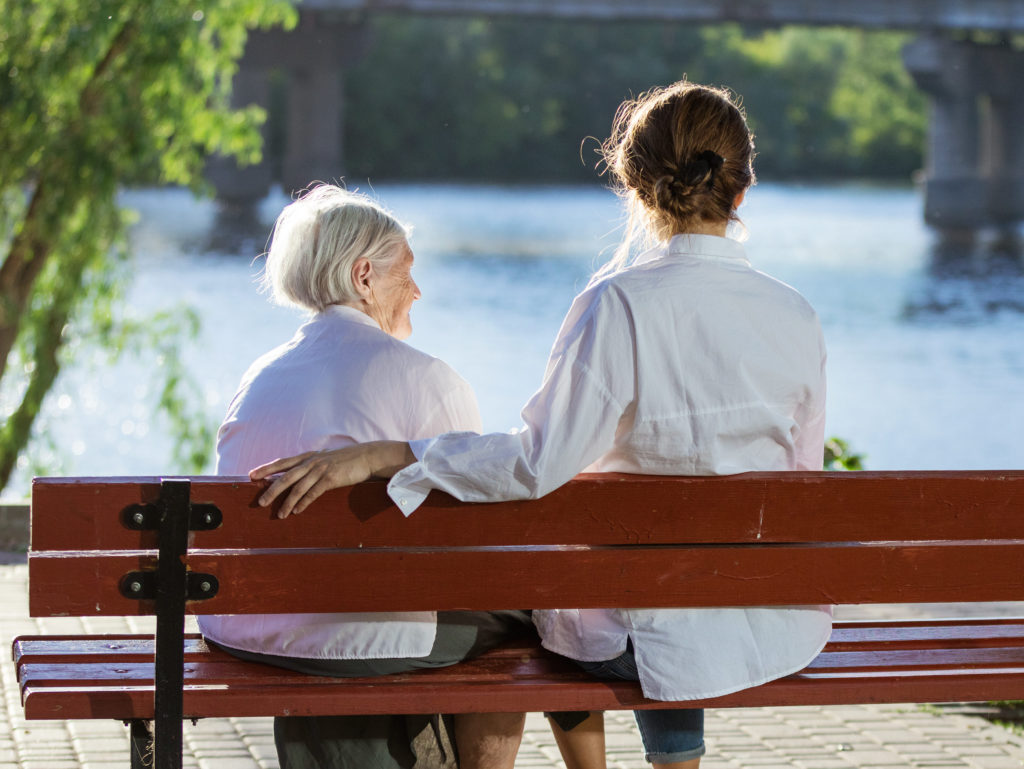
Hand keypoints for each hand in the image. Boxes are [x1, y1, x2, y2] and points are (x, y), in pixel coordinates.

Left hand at [250, 441, 413, 517]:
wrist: (368, 456)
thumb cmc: (348, 459)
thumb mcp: (327, 458)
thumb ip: (313, 465)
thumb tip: (300, 474)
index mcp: (309, 456)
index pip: (283, 462)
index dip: (267, 468)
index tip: (252, 475)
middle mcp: (312, 461)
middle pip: (286, 476)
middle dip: (271, 489)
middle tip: (259, 501)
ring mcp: (321, 469)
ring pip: (298, 487)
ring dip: (286, 502)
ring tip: (279, 514)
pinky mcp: (331, 478)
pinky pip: (313, 493)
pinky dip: (303, 503)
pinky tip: (296, 511)